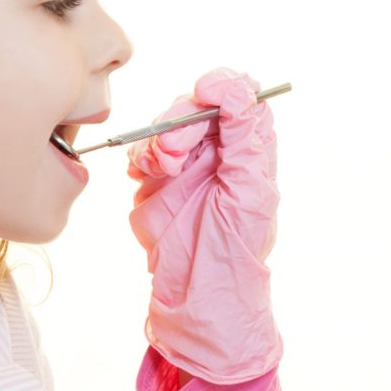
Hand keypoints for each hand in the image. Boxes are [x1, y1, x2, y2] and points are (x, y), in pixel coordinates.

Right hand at [127, 68, 280, 383]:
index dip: (224, 87)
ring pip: (165, 126)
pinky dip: (140, 157)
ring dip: (159, 141)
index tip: (206, 91)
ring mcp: (185, 169)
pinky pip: (142, 152)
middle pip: (197, 107)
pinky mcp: (154, 185)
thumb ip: (244, 138)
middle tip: (174, 153)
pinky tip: (144, 176)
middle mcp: (218, 155)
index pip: (241, 99)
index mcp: (250, 154)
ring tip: (161, 169)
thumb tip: (238, 87)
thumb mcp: (248, 193)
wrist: (195, 303)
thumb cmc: (234, 255)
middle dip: (182, 120)